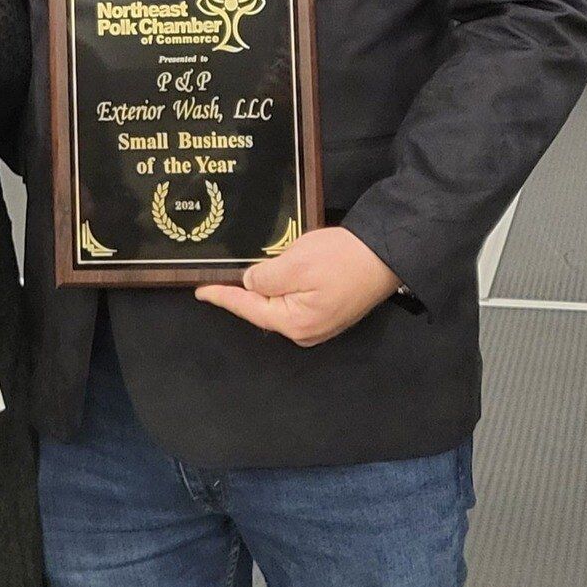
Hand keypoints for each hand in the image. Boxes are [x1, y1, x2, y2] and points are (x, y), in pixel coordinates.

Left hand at [195, 227, 401, 347]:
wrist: (387, 254)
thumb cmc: (342, 258)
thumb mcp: (296, 262)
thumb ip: (266, 277)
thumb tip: (250, 284)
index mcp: (295, 323)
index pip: (248, 309)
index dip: (222, 297)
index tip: (199, 291)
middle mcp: (306, 332)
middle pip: (263, 311)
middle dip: (242, 295)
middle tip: (218, 278)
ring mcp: (319, 324)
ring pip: (279, 306)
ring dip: (263, 291)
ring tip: (242, 275)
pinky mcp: (329, 312)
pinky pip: (294, 302)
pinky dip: (281, 289)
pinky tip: (273, 277)